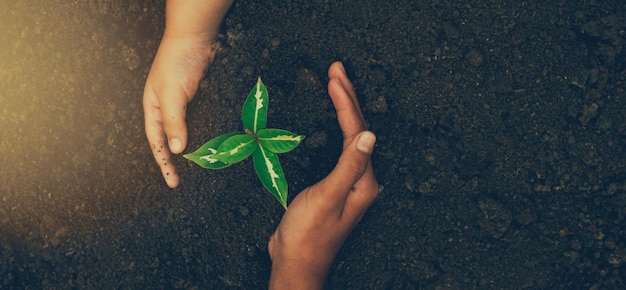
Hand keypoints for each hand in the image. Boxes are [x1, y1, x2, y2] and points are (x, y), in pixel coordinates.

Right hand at [143, 0, 232, 187]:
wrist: (196, 38)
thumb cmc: (177, 62)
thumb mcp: (172, 94)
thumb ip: (174, 121)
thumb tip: (177, 149)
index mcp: (153, 108)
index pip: (156, 142)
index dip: (164, 163)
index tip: (172, 182)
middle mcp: (166, 108)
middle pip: (169, 139)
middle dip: (174, 160)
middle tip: (182, 180)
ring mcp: (182, 103)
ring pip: (185, 132)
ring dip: (190, 148)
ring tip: (198, 167)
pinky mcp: (198, 97)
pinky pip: (199, 121)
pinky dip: (203, 132)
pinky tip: (211, 142)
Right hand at [268, 62, 378, 288]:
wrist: (295, 262)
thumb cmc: (308, 235)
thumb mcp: (328, 197)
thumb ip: (349, 166)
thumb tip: (369, 135)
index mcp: (363, 181)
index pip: (357, 132)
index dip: (346, 103)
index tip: (334, 78)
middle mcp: (361, 179)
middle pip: (357, 130)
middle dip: (348, 98)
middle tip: (337, 69)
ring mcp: (348, 182)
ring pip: (349, 136)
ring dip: (343, 109)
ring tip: (335, 84)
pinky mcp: (334, 185)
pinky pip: (338, 146)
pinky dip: (334, 127)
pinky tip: (333, 119)